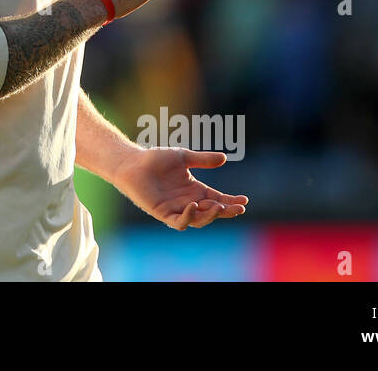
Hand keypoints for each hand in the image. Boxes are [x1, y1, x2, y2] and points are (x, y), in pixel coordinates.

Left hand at [111, 147, 248, 230]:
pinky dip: (188, 217)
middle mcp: (188, 202)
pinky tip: (194, 206)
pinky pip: (178, 222)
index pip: (217, 199)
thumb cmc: (155, 159)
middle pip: (212, 212)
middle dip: (226, 211)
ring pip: (198, 220)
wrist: (132, 162)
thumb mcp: (183, 157)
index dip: (231, 201)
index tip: (244, 200)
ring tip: (219, 207)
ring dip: (210, 216)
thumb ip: (203, 160)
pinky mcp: (162, 213)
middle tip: (238, 207)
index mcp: (195, 190)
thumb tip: (224, 158)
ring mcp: (176, 209)